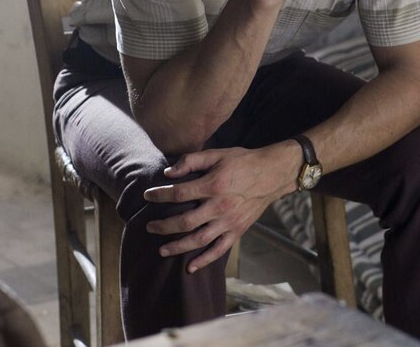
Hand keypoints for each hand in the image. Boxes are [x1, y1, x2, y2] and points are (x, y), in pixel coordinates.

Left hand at [144, 145, 297, 272]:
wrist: (271, 174)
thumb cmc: (242, 161)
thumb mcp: (217, 154)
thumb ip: (192, 160)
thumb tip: (168, 172)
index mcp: (213, 185)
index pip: (179, 193)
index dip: (160, 195)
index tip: (148, 196)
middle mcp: (219, 206)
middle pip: (185, 221)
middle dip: (163, 226)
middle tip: (149, 227)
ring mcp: (229, 222)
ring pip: (199, 240)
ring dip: (178, 247)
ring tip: (162, 250)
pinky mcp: (237, 231)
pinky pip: (219, 250)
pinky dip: (204, 261)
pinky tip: (190, 267)